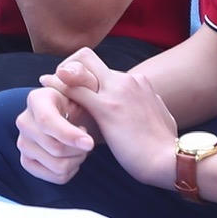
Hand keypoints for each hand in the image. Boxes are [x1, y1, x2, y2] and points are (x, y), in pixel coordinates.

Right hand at [16, 81, 95, 184]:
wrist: (79, 118)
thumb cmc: (85, 101)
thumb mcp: (88, 86)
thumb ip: (81, 76)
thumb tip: (64, 71)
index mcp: (36, 99)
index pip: (47, 123)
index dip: (69, 135)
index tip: (89, 143)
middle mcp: (23, 121)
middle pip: (55, 148)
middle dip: (79, 149)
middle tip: (87, 140)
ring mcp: (23, 142)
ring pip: (57, 165)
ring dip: (77, 160)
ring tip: (80, 147)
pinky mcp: (27, 161)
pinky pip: (54, 178)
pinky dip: (71, 171)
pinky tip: (73, 158)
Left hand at [53, 48, 180, 186]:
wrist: (170, 160)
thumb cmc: (163, 146)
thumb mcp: (159, 118)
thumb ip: (148, 106)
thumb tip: (149, 107)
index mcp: (139, 82)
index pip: (104, 69)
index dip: (86, 75)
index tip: (76, 87)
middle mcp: (127, 80)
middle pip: (87, 57)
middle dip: (69, 66)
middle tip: (58, 83)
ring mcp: (117, 92)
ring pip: (78, 68)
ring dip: (60, 76)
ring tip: (46, 85)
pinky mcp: (107, 108)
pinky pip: (74, 88)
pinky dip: (58, 86)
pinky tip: (46, 89)